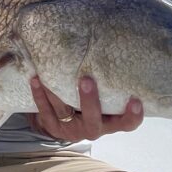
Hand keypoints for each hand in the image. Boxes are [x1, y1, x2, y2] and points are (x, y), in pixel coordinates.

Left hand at [28, 76, 142, 141]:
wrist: (66, 121)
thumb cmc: (92, 102)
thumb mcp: (105, 96)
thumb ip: (110, 80)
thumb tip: (113, 41)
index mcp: (111, 122)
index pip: (127, 124)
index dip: (132, 116)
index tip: (136, 100)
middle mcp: (94, 128)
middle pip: (94, 120)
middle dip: (90, 101)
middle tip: (87, 79)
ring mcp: (72, 130)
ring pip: (64, 112)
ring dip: (56, 94)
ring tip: (48, 75)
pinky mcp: (53, 127)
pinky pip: (45, 112)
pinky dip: (40, 95)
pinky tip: (35, 80)